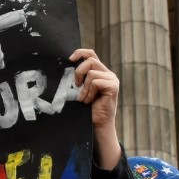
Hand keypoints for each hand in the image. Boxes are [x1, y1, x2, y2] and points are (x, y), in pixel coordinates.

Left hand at [69, 48, 120, 169]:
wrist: (97, 125)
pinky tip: (90, 101)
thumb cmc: (87, 110)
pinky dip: (89, 92)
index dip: (80, 53)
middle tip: (76, 86)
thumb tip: (66, 68)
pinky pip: (96, 81)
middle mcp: (108, 74)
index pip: (91, 54)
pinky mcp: (113, 86)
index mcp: (100, 73)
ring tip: (84, 99)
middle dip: (78, 72)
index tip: (69, 59)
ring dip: (84, 87)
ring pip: (92, 72)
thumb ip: (79, 79)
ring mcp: (112, 79)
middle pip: (90, 60)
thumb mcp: (81, 91)